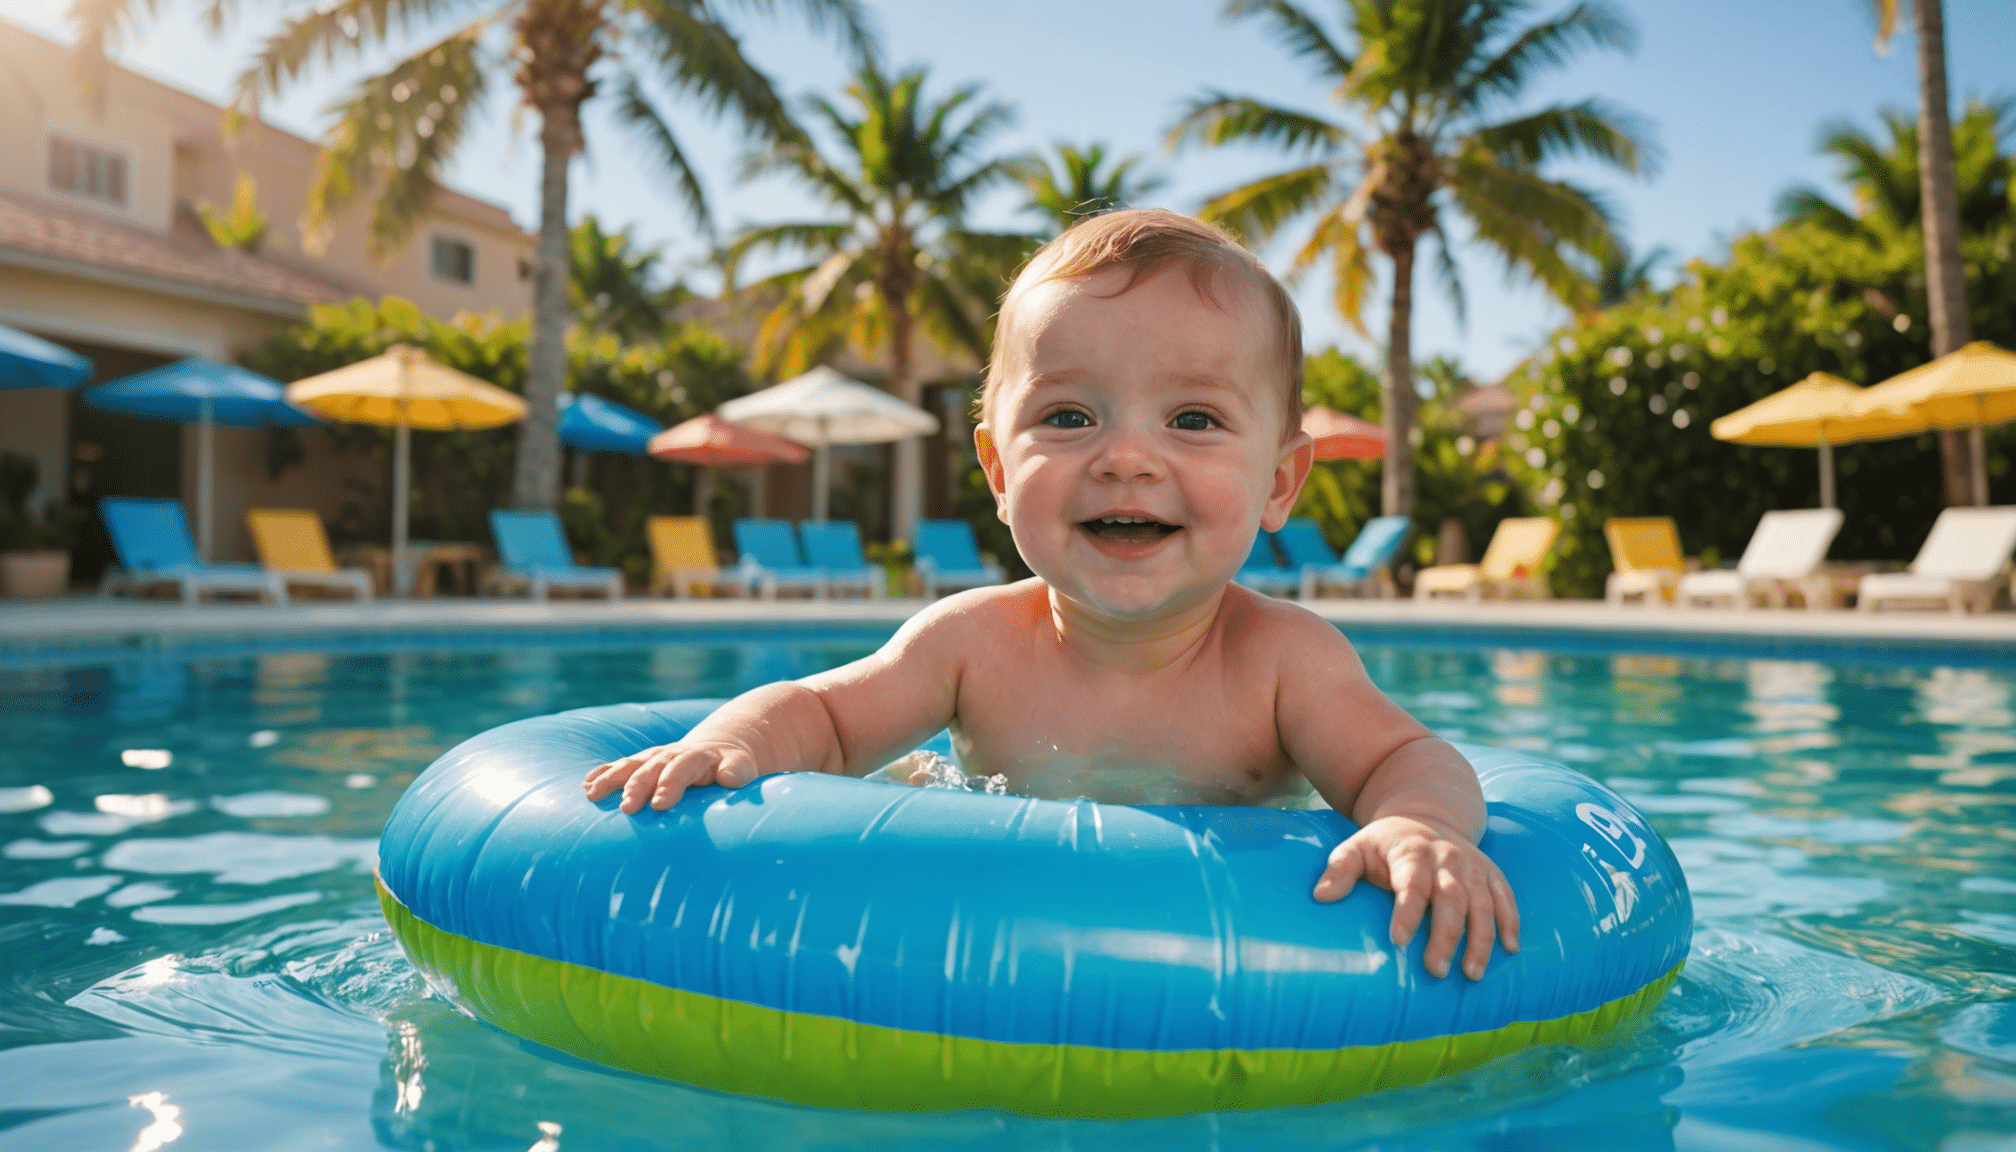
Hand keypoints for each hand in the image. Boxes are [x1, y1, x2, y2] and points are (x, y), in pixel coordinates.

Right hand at [582, 741, 760, 813]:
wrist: (719, 747)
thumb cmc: (731, 766)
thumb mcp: (742, 767)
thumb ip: (737, 771)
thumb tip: (730, 777)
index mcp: (697, 757)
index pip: (682, 769)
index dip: (671, 784)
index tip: (660, 804)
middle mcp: (672, 754)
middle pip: (652, 768)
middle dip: (637, 786)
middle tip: (627, 808)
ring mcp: (655, 758)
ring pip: (631, 765)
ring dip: (611, 779)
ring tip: (592, 794)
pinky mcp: (643, 763)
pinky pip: (619, 766)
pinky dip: (603, 774)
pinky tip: (586, 785)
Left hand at [1312, 815, 1520, 980]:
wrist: (1427, 814)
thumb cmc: (1386, 843)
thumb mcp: (1357, 846)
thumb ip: (1339, 869)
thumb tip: (1320, 896)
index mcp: (1411, 855)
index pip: (1411, 886)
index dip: (1406, 914)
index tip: (1398, 942)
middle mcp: (1447, 860)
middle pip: (1451, 900)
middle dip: (1446, 936)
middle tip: (1436, 970)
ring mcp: (1472, 867)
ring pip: (1483, 904)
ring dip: (1481, 939)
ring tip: (1472, 973)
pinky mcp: (1491, 873)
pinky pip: (1506, 898)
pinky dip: (1511, 922)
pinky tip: (1511, 950)